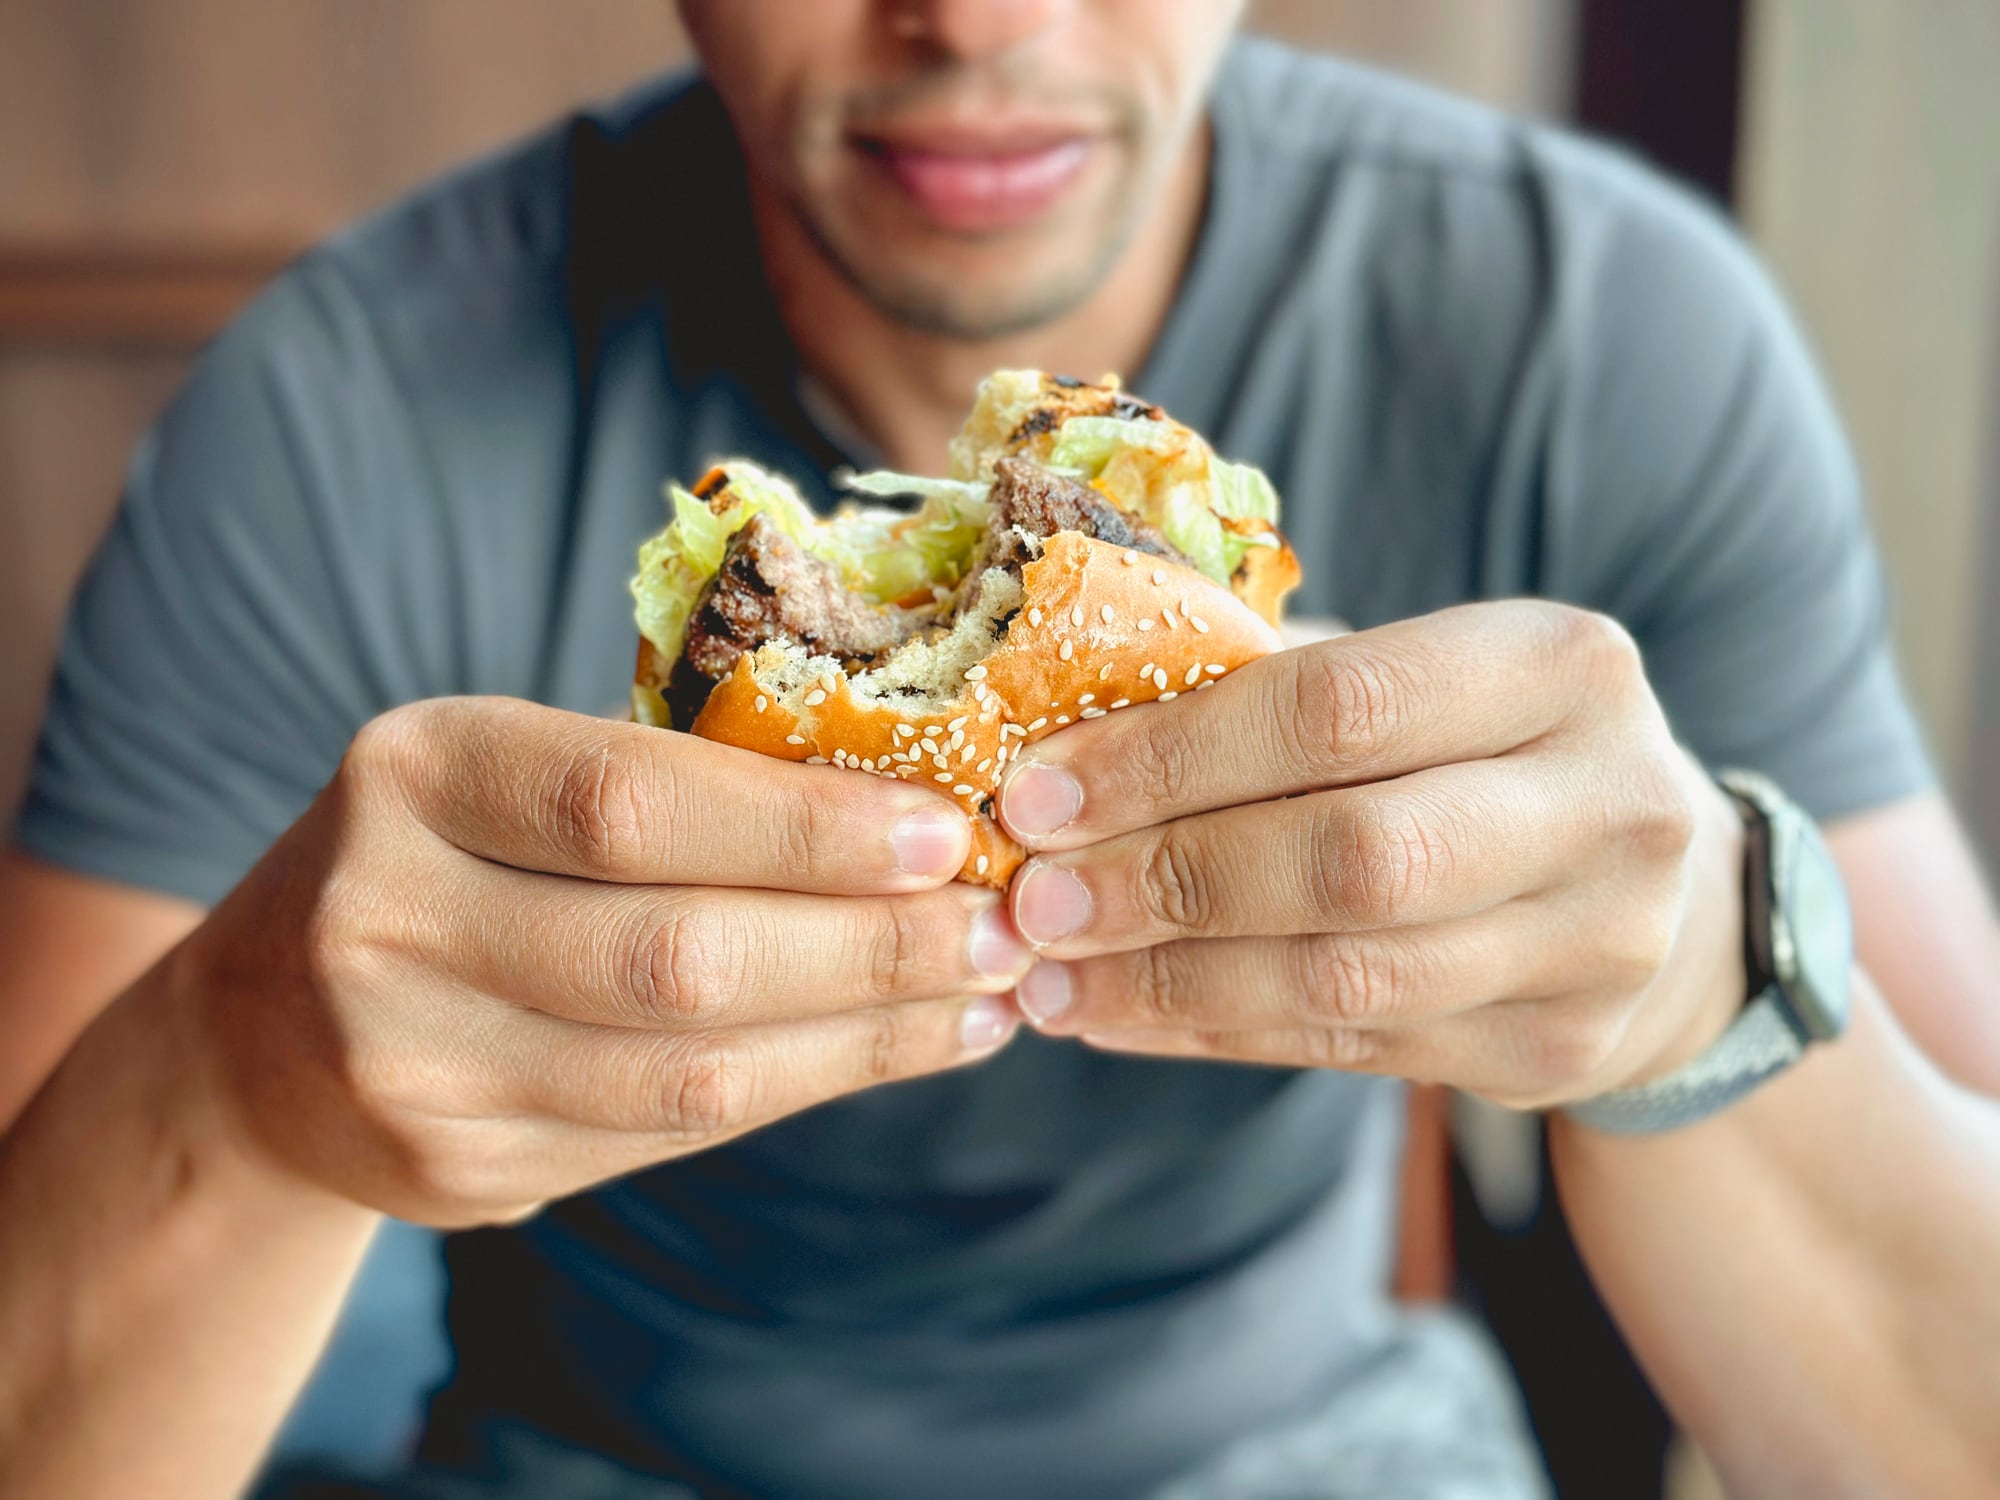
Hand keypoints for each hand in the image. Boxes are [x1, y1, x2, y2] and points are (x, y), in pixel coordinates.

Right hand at [172, 697, 1031, 1225]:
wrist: (267, 1031)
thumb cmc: (444, 859)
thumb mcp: (506, 777)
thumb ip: (667, 790)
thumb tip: (911, 811)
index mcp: (417, 772)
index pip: (630, 803)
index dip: (804, 827)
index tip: (944, 830)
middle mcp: (390, 919)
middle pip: (673, 953)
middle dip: (868, 946)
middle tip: (1002, 924)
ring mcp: (413, 1063)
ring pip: (689, 1068)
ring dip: (866, 1033)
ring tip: (986, 994)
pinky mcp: (458, 1170)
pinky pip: (674, 1132)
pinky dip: (806, 1087)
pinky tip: (898, 1049)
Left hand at [994, 603, 1747, 1110]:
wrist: (1660, 893)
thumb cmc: (1478, 751)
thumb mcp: (1415, 678)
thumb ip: (1265, 685)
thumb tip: (1054, 736)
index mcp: (1562, 666)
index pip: (1339, 707)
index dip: (1171, 757)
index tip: (1039, 794)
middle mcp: (1608, 804)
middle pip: (1353, 858)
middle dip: (1168, 881)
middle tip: (1036, 903)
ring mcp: (1598, 944)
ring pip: (1347, 978)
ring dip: (1171, 982)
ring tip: (1049, 978)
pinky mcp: (1556, 1050)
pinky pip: (1349, 1050)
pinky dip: (1212, 1033)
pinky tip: (1115, 1017)